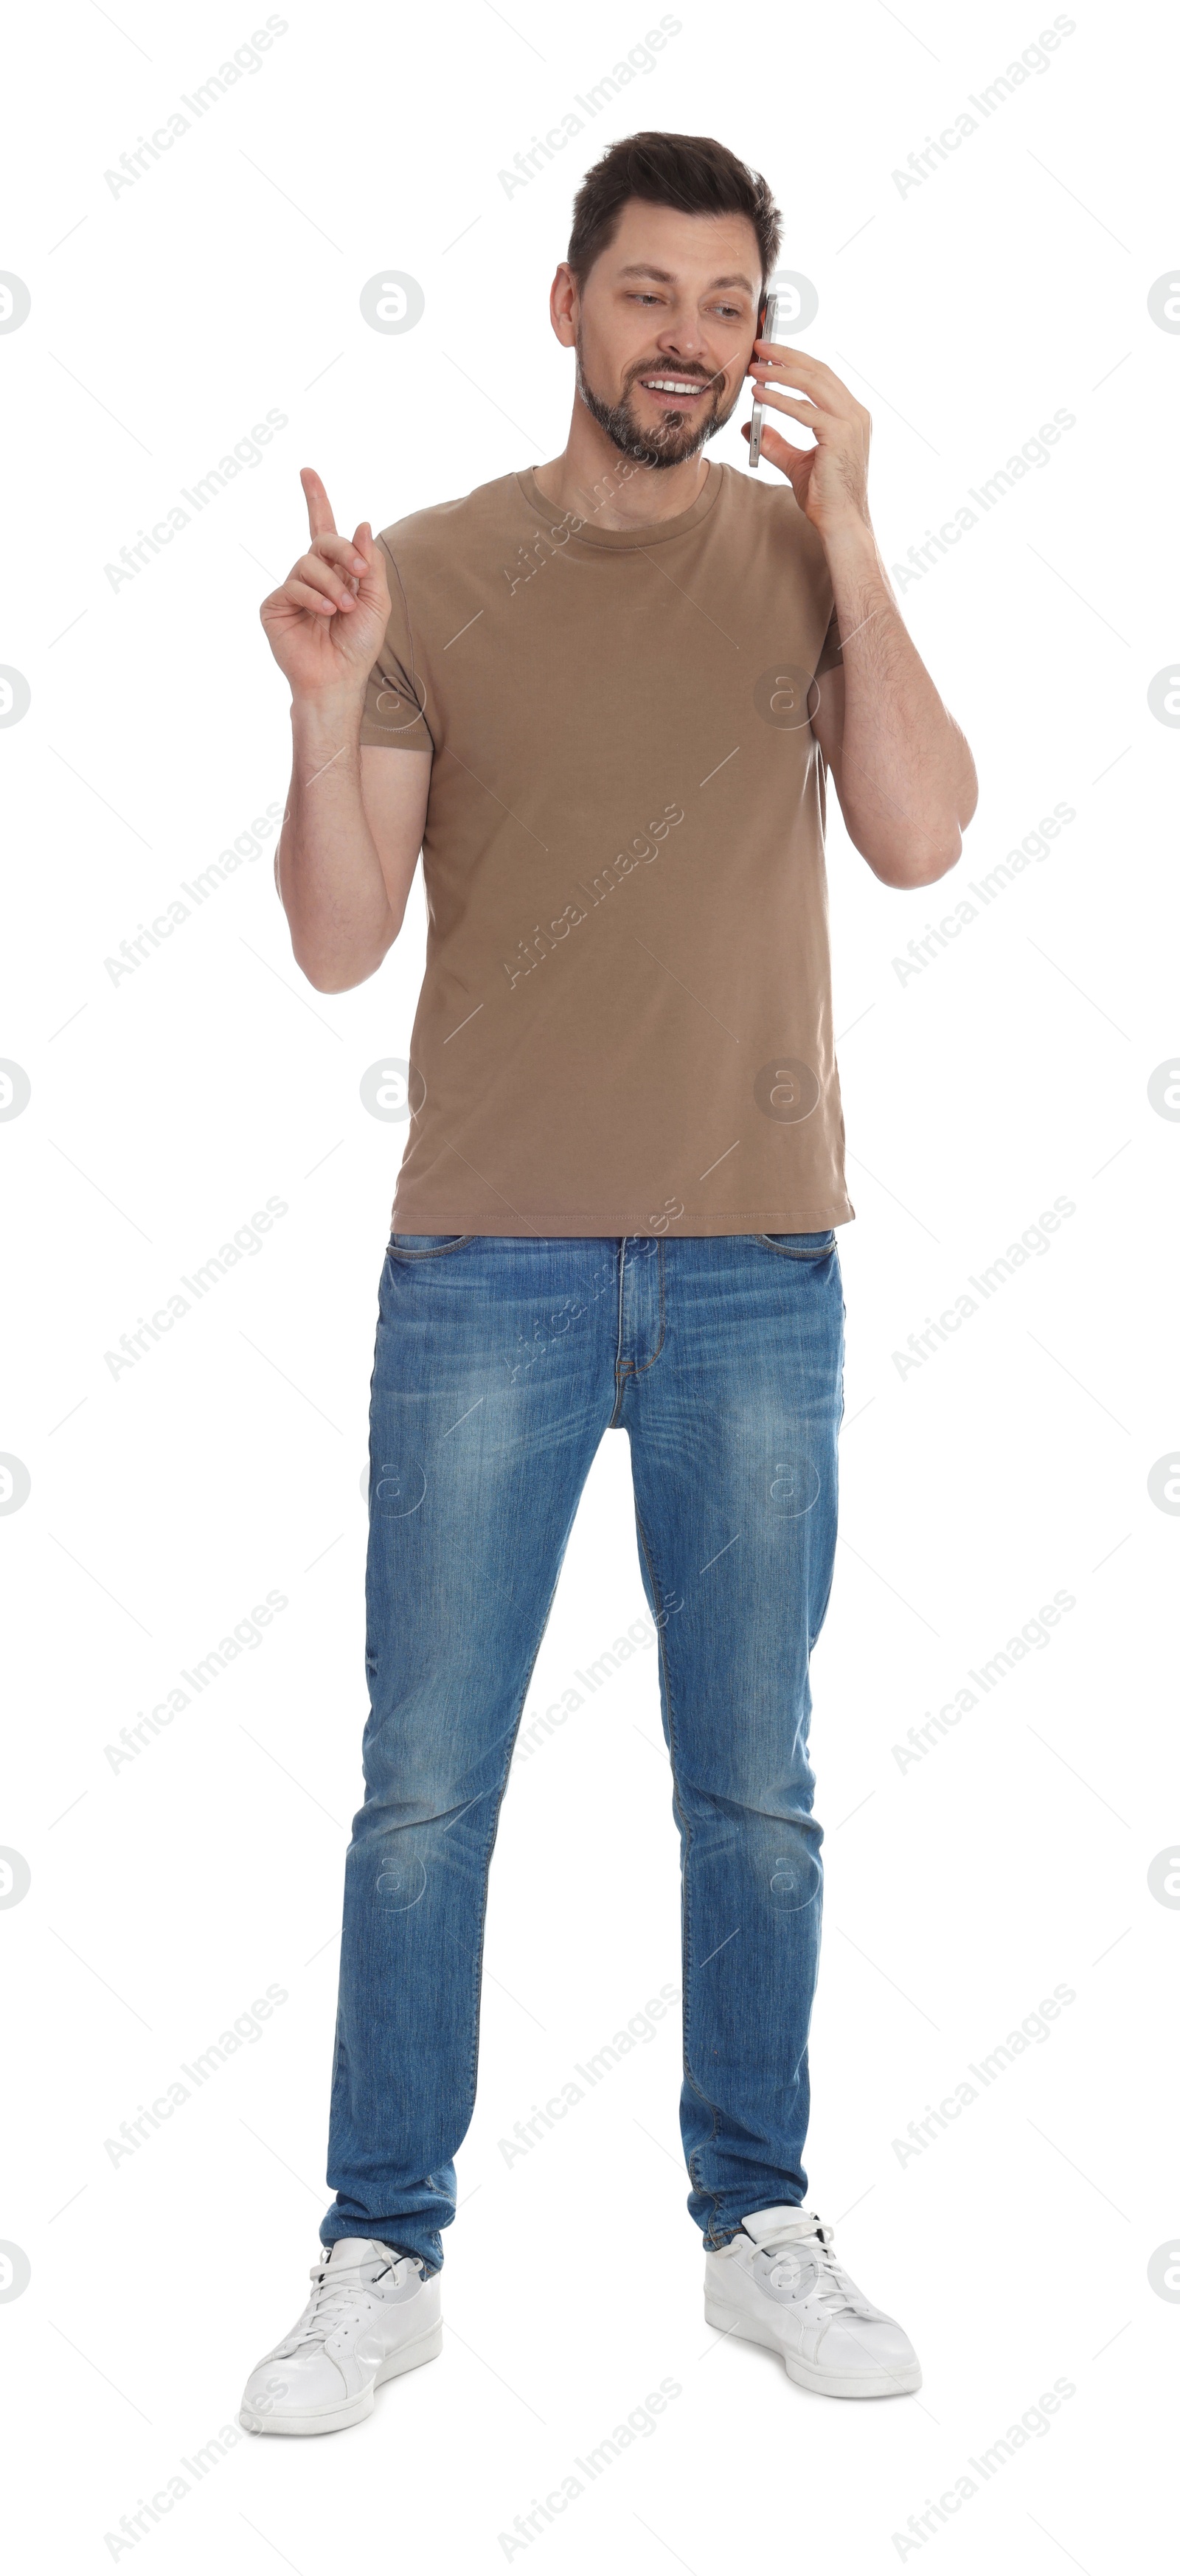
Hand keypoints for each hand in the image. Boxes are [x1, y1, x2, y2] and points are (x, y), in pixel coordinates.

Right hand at [260, 468, 390, 703]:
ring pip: (308, 562)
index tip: (307, 471)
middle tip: (358, 574)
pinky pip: (293, 585)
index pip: (324, 529)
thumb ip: (368, 564)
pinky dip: (313, 597)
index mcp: (335, 572)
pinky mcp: (275, 606)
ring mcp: (292, 590)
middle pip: (322, 540)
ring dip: (331, 584)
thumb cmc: (359, 645)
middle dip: (341, 550)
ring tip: (343, 610)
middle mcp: (311, 576)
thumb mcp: (375, 601)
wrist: (339, 679)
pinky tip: (326, 614)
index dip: (316, 499)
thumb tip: (361, 523)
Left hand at [742, 346, 870, 538]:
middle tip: (760, 347)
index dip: (796, 361)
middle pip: (819, 371)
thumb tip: (751, 427)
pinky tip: (760, 394)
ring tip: (755, 367)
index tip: (771, 354)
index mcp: (851, 416)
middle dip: (787, 356)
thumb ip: (775, 442)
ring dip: (781, 372)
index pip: (823, 377)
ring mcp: (851, 423)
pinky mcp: (840, 435)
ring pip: (813, 383)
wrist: (840, 521)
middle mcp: (855, 414)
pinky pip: (804, 410)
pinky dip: (779, 399)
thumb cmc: (824, 496)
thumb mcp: (795, 462)